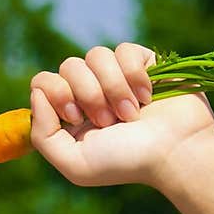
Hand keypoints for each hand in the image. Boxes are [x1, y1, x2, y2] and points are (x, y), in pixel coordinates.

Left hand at [29, 42, 213, 188]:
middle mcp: (90, 92)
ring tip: (132, 113)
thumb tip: (37, 92)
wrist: (176, 151)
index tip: (78, 117)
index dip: (56, 93)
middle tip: (109, 121)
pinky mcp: (143, 63)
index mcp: (71, 114)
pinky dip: (135, 75)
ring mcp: (117, 76)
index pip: (43, 82)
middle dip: (89, 94)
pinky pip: (124, 50)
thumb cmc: (127, 161)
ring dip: (114, 87)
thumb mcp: (74, 163)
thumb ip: (42, 134)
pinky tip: (148, 97)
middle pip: (68, 66)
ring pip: (96, 55)